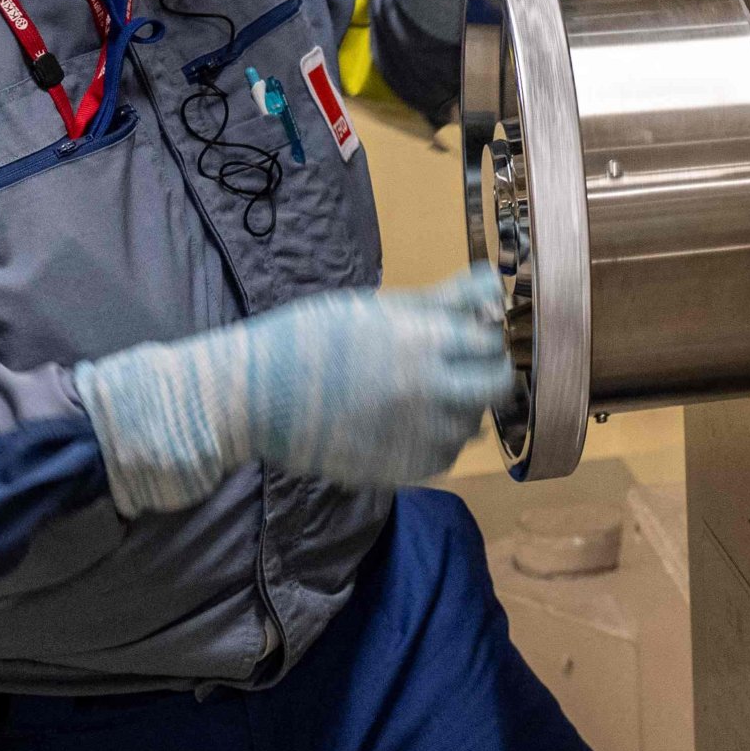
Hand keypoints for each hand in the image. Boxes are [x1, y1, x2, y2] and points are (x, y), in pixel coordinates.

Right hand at [74, 266, 515, 515]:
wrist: (252, 397)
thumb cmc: (310, 339)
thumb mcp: (375, 308)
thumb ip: (440, 300)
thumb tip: (491, 281)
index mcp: (422, 340)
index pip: (490, 340)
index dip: (483, 336)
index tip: (469, 335)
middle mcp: (428, 389)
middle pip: (496, 385)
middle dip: (487, 374)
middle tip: (463, 368)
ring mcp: (415, 434)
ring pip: (473, 424)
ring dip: (462, 410)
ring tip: (425, 395)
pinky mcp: (399, 468)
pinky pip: (445, 457)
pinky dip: (438, 442)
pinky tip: (408, 424)